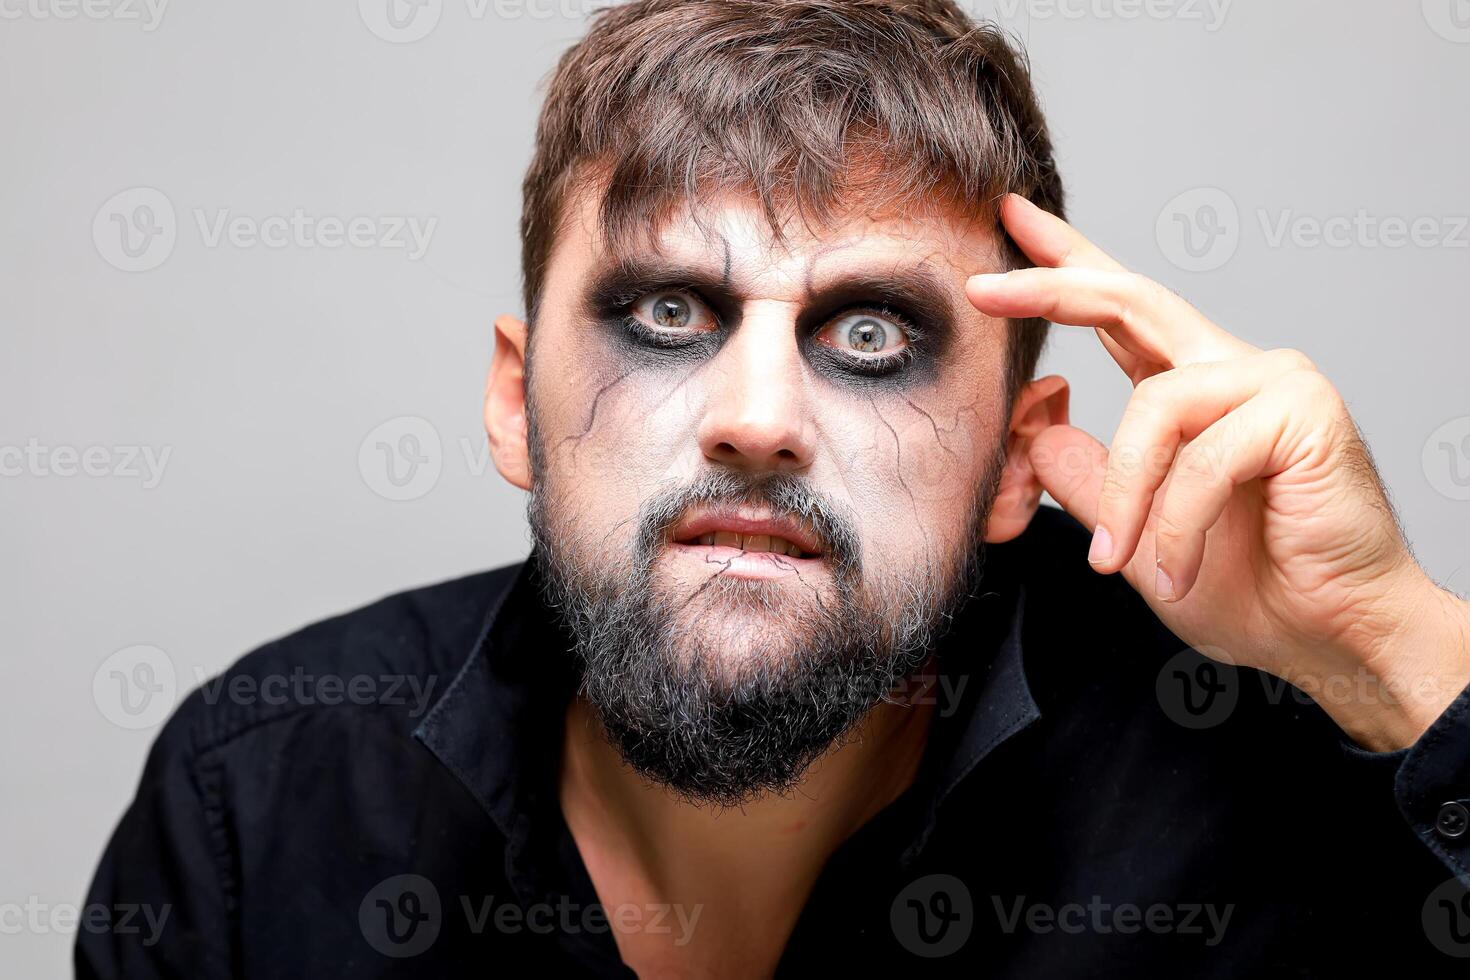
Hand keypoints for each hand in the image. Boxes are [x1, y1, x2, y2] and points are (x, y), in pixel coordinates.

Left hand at [968, 194, 1469, 750]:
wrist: (1331, 636)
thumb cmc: (1248, 587)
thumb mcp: (1131, 531)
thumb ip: (1084, 476)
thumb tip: (1032, 431)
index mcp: (1191, 388)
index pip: (1119, 309)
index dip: (1064, 263)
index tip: (1011, 221)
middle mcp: (1232, 369)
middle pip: (1128, 300)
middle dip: (1048, 289)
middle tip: (981, 290)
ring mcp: (1272, 382)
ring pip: (1153, 407)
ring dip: (1125, 497)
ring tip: (1118, 561)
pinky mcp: (1302, 411)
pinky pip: (1201, 456)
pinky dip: (1175, 523)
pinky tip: (1177, 570)